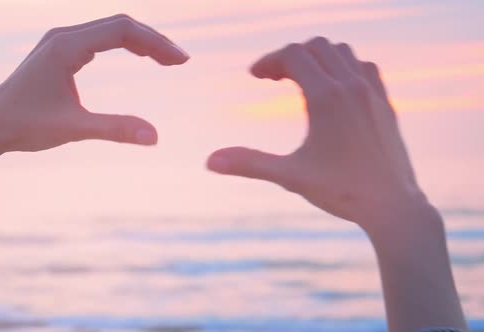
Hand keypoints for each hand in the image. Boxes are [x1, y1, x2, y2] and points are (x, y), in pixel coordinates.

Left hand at [0, 14, 188, 156]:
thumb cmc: (24, 125)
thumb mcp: (73, 129)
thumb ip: (115, 129)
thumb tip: (155, 137)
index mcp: (66, 46)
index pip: (122, 31)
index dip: (156, 43)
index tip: (181, 62)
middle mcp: (63, 36)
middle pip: (120, 24)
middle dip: (154, 40)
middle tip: (180, 61)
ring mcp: (60, 41)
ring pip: (111, 29)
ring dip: (141, 41)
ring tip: (167, 60)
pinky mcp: (59, 50)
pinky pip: (100, 37)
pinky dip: (125, 44)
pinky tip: (139, 56)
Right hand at [207, 37, 424, 229]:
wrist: (393, 206)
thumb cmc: (341, 191)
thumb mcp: (289, 176)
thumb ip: (248, 163)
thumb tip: (209, 161)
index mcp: (326, 97)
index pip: (293, 55)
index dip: (268, 62)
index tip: (255, 78)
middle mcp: (351, 86)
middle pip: (316, 46)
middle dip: (289, 57)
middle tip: (272, 79)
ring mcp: (372, 92)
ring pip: (341, 51)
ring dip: (316, 57)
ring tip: (299, 80)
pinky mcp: (385, 103)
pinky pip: (363, 66)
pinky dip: (342, 66)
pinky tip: (333, 90)